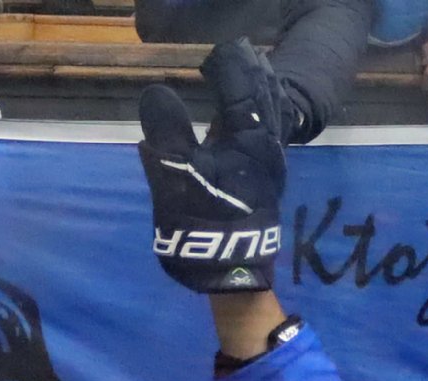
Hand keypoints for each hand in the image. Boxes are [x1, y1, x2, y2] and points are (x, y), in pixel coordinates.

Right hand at [136, 39, 286, 292]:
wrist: (231, 276)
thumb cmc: (204, 224)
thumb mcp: (177, 176)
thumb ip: (167, 132)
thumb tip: (156, 93)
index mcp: (248, 137)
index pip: (240, 87)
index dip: (226, 68)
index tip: (212, 58)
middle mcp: (267, 148)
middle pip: (263, 100)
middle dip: (250, 78)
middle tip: (239, 60)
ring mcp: (271, 168)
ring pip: (270, 121)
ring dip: (259, 98)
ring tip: (250, 84)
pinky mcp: (267, 187)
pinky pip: (268, 140)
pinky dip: (261, 123)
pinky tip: (250, 129)